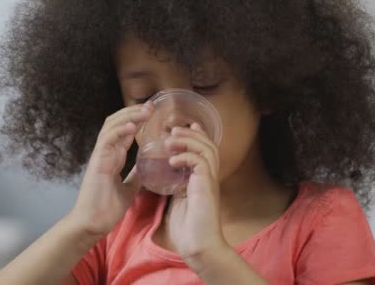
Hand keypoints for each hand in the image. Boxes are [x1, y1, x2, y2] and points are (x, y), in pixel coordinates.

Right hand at [67, 102, 152, 237]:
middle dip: (134, 112)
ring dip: (129, 116)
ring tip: (145, 111)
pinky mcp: (97, 162)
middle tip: (152, 106)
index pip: (125, 131)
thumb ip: (135, 176)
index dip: (137, 120)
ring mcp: (100, 155)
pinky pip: (107, 140)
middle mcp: (106, 152)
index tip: (153, 112)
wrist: (92, 223)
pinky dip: (119, 131)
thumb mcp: (128, 189)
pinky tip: (132, 126)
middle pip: (117, 123)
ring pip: (111, 126)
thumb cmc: (106, 208)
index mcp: (113, 157)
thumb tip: (147, 169)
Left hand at [163, 123, 229, 271]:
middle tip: (173, 128)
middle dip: (191, 133)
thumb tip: (165, 179)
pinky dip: (186, 157)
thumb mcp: (179, 202)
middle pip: (208, 145)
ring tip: (171, 139)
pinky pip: (200, 164)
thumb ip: (176, 188)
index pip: (204, 151)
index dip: (195, 136)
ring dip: (188, 141)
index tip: (182, 127)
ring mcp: (210, 182)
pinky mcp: (207, 188)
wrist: (199, 248)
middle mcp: (209, 178)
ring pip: (206, 150)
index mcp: (203, 180)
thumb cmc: (189, 230)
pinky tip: (172, 160)